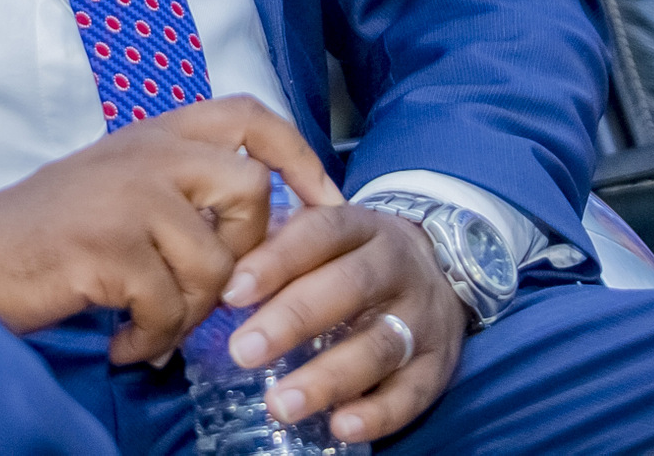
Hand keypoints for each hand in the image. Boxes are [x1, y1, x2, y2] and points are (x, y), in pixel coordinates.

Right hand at [0, 97, 342, 365]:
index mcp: (153, 132)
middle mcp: (145, 151)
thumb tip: (263, 224)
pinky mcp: (106, 246)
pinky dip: (151, 337)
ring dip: (190, 311)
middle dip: (244, 254)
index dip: (299, 153)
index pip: (249, 113)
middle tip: (204, 288)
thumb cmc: (49, 228)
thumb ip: (182, 186)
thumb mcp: (121, 182)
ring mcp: (125, 195)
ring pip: (215, 262)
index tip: (322, 203)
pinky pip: (169, 306)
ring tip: (150, 322)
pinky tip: (124, 338)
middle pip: (250, 191)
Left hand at [220, 204, 466, 445]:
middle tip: (243, 352)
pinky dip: (377, 413)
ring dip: (328, 378)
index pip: (318, 233)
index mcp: (360, 226)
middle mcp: (395, 266)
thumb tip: (213, 268)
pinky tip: (339, 426)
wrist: (440, 266)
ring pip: (379, 345)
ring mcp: (422, 317)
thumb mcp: (324, 233)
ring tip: (280, 404)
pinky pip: (413, 392)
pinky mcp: (441, 365)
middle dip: (292, 320)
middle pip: (347, 288)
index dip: (275, 261)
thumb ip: (276, 244)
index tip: (231, 292)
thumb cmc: (353, 254)